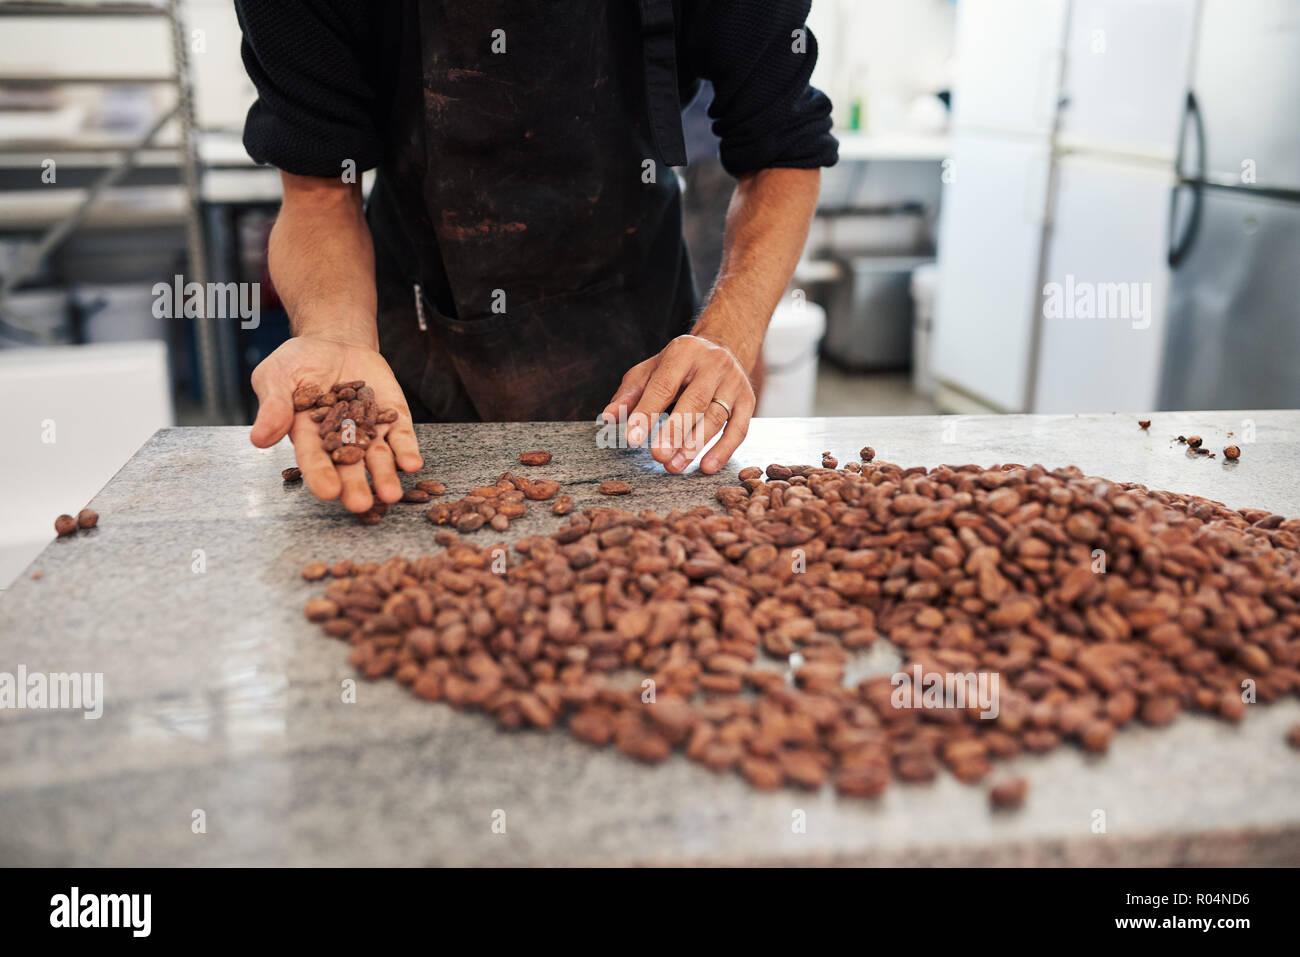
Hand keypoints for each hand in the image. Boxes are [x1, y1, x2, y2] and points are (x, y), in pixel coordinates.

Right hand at [250, 335, 422, 511]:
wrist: (333, 342)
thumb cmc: (297, 363)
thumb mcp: (276, 376)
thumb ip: (273, 406)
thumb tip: (259, 438)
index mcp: (306, 435)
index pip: (313, 458)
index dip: (320, 474)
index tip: (327, 491)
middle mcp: (340, 440)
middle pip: (348, 466)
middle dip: (355, 486)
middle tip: (360, 504)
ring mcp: (369, 430)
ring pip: (378, 458)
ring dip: (386, 476)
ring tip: (392, 494)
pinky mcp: (392, 418)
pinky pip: (401, 436)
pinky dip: (407, 450)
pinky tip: (412, 463)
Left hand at [601, 334, 753, 474]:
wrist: (723, 347)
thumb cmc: (679, 366)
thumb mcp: (650, 371)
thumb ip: (629, 394)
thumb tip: (608, 417)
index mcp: (683, 352)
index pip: (663, 385)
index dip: (647, 412)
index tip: (632, 438)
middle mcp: (712, 364)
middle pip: (694, 402)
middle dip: (675, 432)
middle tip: (657, 457)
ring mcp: (733, 382)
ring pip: (716, 417)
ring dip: (695, 445)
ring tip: (674, 466)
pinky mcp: (748, 400)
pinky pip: (739, 428)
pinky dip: (723, 450)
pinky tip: (706, 467)